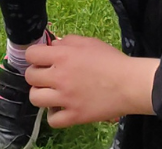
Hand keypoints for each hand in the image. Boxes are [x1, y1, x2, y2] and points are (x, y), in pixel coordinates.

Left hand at [26, 35, 156, 126]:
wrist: (130, 84)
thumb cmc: (112, 61)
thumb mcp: (89, 42)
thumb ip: (67, 41)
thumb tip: (52, 46)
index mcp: (62, 56)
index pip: (31, 55)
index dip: (35, 56)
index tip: (42, 60)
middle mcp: (60, 76)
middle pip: (30, 77)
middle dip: (37, 75)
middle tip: (48, 76)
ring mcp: (66, 98)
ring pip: (35, 98)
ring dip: (41, 94)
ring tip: (52, 93)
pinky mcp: (75, 116)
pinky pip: (52, 120)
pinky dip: (54, 115)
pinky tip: (62, 108)